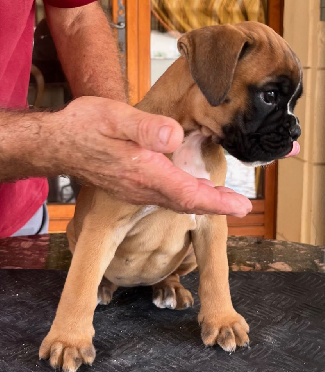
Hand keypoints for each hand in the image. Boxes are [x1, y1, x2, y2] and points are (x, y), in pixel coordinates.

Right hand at [56, 97, 251, 216]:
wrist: (60, 143)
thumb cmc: (86, 127)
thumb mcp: (115, 117)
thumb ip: (146, 128)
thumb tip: (176, 136)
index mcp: (143, 171)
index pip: (188, 193)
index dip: (217, 202)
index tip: (241, 207)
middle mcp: (142, 187)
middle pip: (187, 203)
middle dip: (217, 205)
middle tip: (242, 206)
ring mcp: (136, 190)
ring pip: (177, 202)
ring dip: (203, 202)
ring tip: (225, 200)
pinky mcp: (131, 186)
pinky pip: (165, 198)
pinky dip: (186, 197)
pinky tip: (193, 190)